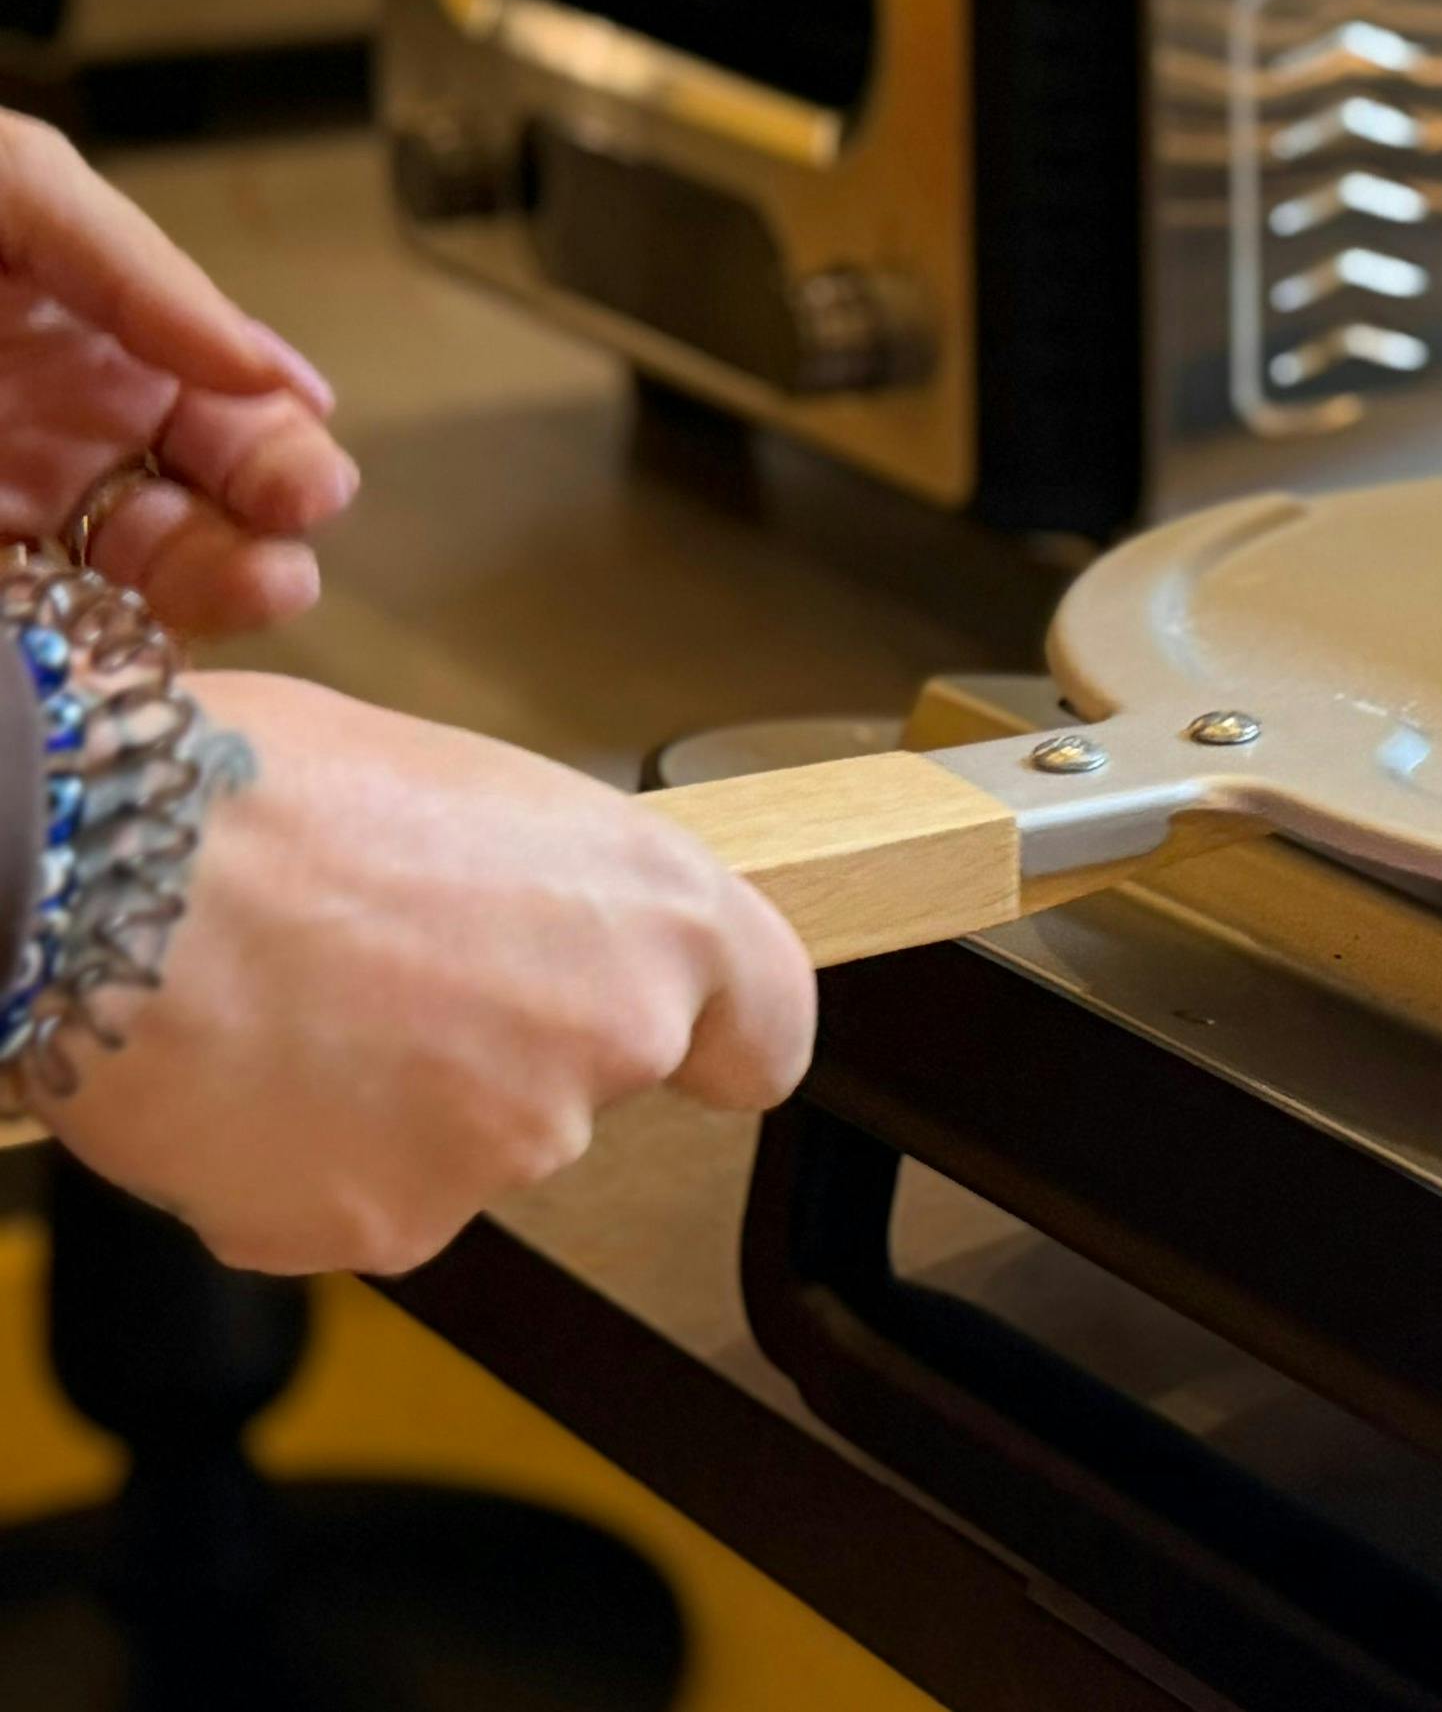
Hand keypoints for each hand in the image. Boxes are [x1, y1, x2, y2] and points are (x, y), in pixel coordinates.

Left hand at [0, 115, 352, 635]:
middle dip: (260, 504)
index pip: (210, 379)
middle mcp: (53, 416)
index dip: (266, 414)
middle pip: (190, 478)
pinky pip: (52, 613)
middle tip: (292, 527)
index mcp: (79, 317)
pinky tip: (147, 630)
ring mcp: (8, 492)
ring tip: (262, 585)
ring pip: (133, 560)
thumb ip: (129, 264)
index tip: (303, 445)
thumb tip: (257, 368)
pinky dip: (106, 629)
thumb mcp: (13, 189)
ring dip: (211, 577)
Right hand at [35, 672, 816, 1276]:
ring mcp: (500, 1150)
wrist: (102, 872)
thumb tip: (480, 880)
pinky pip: (341, 1207)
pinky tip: (235, 1073)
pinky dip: (287, 1164)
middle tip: (374, 972)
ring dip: (383, 1107)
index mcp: (655, 915)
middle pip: (574, 1087)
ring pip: (453, 1150)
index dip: (721, 1040)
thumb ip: (537, 889)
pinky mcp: (381, 1228)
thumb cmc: (257, 790)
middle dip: (489, 1051)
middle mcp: (610, 1041)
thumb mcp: (462, 787)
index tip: (699, 1051)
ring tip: (284, 1003)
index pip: (765, 1026)